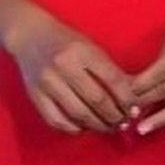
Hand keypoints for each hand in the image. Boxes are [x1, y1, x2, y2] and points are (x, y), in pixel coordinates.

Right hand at [5, 14, 139, 133]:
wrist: (30, 35)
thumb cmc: (67, 41)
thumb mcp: (91, 48)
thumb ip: (110, 70)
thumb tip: (132, 96)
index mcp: (83, 51)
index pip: (112, 79)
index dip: (127, 99)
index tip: (134, 109)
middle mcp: (64, 66)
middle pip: (96, 100)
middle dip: (114, 116)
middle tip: (123, 122)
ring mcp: (47, 82)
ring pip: (78, 113)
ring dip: (97, 125)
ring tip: (108, 128)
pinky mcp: (35, 95)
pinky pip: (57, 120)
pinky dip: (74, 129)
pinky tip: (85, 128)